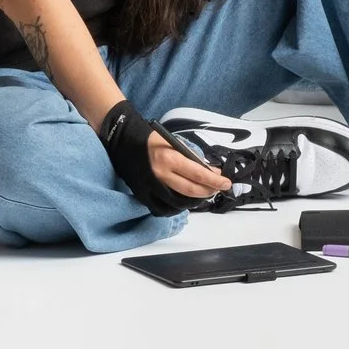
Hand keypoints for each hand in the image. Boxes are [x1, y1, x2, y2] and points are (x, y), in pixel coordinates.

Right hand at [99, 99, 225, 214]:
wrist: (123, 141)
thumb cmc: (151, 140)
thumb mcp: (174, 143)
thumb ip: (191, 157)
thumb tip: (210, 170)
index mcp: (169, 158)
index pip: (198, 174)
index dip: (214, 180)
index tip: (225, 182)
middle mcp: (160, 175)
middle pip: (190, 190)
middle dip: (208, 191)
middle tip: (217, 189)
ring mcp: (150, 187)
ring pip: (178, 203)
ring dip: (194, 200)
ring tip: (203, 194)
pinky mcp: (142, 195)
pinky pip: (162, 209)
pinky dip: (175, 209)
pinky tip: (184, 202)